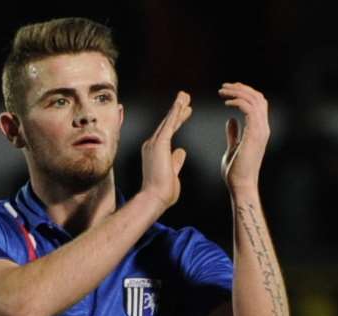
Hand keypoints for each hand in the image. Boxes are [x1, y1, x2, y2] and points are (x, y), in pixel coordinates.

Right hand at [139, 91, 192, 209]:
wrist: (153, 199)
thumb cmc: (162, 192)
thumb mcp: (172, 173)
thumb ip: (175, 161)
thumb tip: (181, 151)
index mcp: (155, 152)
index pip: (168, 132)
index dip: (177, 120)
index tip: (186, 111)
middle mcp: (151, 145)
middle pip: (167, 123)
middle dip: (177, 110)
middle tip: (185, 97)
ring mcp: (153, 144)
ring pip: (168, 121)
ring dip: (177, 107)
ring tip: (185, 95)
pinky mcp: (159, 144)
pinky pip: (169, 125)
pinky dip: (175, 113)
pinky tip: (182, 103)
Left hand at [218, 82, 270, 190]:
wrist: (240, 185)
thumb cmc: (236, 171)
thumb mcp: (233, 147)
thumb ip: (234, 133)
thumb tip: (231, 120)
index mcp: (259, 130)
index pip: (257, 103)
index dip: (244, 93)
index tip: (228, 90)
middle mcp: (263, 128)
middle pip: (258, 98)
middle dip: (241, 88)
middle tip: (224, 86)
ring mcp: (261, 130)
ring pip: (255, 100)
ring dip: (238, 92)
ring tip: (222, 91)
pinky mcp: (255, 134)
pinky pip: (249, 109)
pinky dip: (238, 102)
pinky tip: (226, 103)